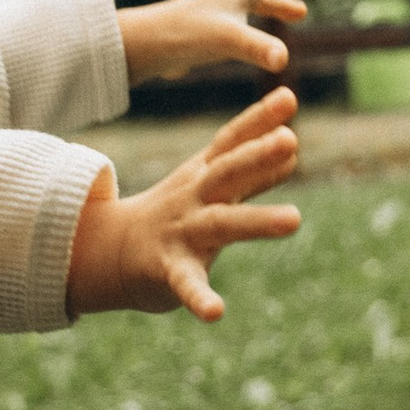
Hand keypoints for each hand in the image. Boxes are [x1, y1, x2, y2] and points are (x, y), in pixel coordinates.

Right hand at [66, 91, 302, 320]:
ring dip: (257, 220)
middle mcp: (195, 198)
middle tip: (291, 139)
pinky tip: (216, 313)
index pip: (232, 142)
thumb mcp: (212, 189)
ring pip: (221, 224)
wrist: (113, 253)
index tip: (288, 96)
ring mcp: (182, 233)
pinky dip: (201, 298)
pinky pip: (186, 285)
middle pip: (227, 172)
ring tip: (295, 220)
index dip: (259, 119)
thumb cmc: (176, 215)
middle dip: (257, 155)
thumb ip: (254, 172)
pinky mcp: (169, 271)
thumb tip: (293, 146)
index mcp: (205, 176)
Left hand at [115, 0, 328, 84]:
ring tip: (302, 13)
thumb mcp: (227, 40)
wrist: (145, 46)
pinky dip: (262, 22)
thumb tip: (283, 59)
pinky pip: (245, 18)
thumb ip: (257, 48)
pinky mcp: (211, 29)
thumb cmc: (184, 36)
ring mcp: (221, 10)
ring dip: (282, 0)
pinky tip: (263, 40)